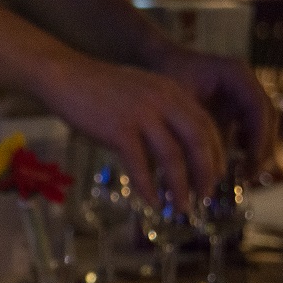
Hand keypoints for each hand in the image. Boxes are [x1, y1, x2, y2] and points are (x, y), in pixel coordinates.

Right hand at [40, 56, 225, 204]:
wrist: (67, 76)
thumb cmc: (100, 88)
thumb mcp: (143, 91)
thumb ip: (163, 111)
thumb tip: (176, 145)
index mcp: (172, 92)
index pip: (206, 125)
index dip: (216, 154)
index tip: (214, 177)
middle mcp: (163, 101)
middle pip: (197, 141)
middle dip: (206, 173)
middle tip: (206, 196)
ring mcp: (141, 115)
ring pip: (172, 157)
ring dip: (179, 186)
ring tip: (181, 207)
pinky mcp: (119, 130)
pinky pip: (140, 165)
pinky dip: (148, 187)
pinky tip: (150, 203)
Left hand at [152, 48, 277, 179]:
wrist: (154, 62)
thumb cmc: (163, 78)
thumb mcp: (176, 102)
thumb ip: (194, 129)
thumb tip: (204, 168)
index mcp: (235, 73)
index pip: (258, 107)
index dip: (259, 137)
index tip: (253, 162)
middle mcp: (244, 80)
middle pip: (266, 116)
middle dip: (262, 146)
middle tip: (253, 174)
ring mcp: (241, 91)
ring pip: (259, 124)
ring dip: (256, 148)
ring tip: (246, 174)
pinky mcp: (233, 103)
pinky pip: (247, 126)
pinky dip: (244, 145)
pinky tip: (234, 164)